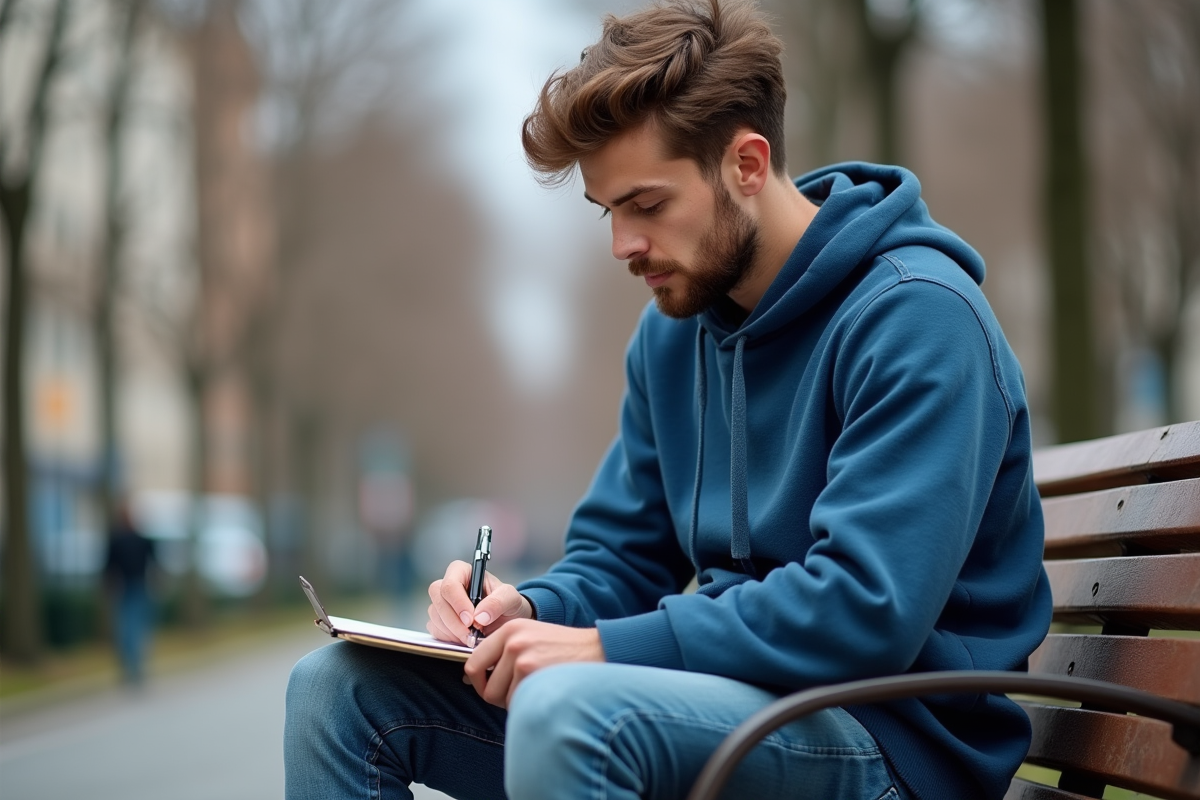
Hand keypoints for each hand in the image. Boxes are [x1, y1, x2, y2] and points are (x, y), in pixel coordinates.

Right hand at [426, 561, 532, 645]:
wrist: (508, 621)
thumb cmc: (508, 604)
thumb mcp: (511, 598)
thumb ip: (498, 602)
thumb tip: (479, 616)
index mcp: (463, 572)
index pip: (450, 584)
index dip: (458, 603)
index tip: (471, 620)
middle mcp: (450, 585)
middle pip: (438, 599)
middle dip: (453, 620)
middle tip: (471, 635)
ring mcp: (442, 603)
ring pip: (434, 616)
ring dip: (453, 631)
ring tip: (473, 637)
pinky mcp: (439, 621)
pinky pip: (435, 630)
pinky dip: (449, 638)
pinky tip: (466, 639)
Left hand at [463, 619, 603, 707]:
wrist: (599, 649)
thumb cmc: (564, 650)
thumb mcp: (531, 638)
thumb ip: (503, 652)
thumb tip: (471, 678)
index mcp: (508, 630)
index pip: (473, 663)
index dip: (479, 682)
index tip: (490, 687)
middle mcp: (512, 641)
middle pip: (485, 686)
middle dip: (498, 698)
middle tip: (517, 694)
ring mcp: (522, 657)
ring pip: (500, 698)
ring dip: (516, 702)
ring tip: (536, 689)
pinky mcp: (533, 674)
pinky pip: (517, 704)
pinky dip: (529, 705)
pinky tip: (545, 693)